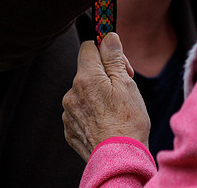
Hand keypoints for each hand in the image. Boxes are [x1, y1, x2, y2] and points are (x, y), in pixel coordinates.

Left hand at [63, 32, 149, 158]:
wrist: (119, 160)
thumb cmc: (128, 122)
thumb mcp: (127, 84)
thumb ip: (114, 58)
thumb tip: (108, 36)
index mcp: (85, 78)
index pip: (88, 47)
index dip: (105, 51)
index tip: (117, 61)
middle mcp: (71, 93)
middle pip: (87, 72)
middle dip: (104, 75)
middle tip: (123, 89)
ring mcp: (68, 113)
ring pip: (84, 93)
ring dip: (97, 95)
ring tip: (116, 111)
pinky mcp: (69, 130)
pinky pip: (80, 112)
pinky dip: (92, 113)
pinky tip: (106, 123)